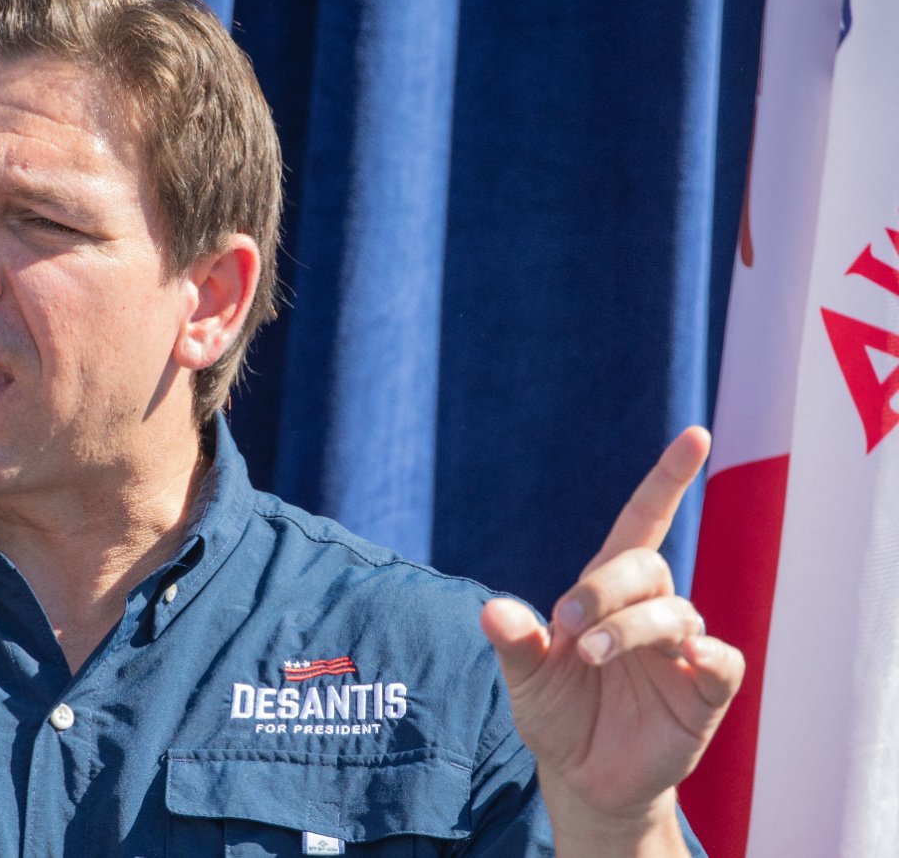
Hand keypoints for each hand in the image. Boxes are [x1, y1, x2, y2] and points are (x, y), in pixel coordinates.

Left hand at [479, 427, 744, 852]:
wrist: (582, 777)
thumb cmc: (556, 713)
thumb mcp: (525, 680)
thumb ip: (514, 643)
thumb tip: (490, 608)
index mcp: (605, 591)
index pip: (644, 520)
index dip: (667, 479)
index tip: (695, 435)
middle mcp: (650, 610)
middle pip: (646, 568)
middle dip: (605, 589)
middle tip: (569, 628)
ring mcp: (681, 650)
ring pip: (675, 613)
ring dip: (631, 629)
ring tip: (587, 656)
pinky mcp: (705, 691)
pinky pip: (721, 662)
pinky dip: (707, 656)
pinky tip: (688, 659)